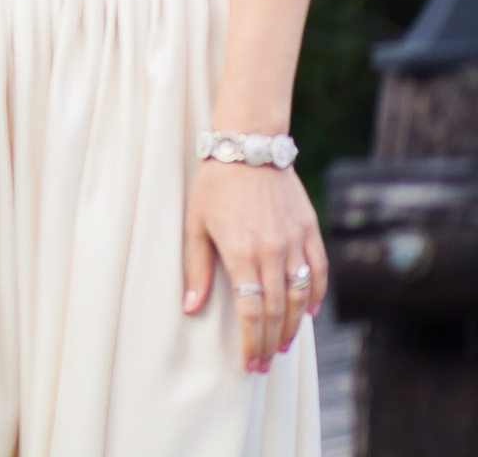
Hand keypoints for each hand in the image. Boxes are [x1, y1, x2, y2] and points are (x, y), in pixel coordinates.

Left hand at [182, 160, 325, 369]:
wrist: (248, 146)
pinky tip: (308, 313)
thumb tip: (191, 308)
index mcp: (241, 251)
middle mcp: (272, 251)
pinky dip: (317, 296)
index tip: (248, 363)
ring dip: (292, 326)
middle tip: (263, 364)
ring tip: (281, 345)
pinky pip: (319, 271)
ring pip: (301, 296)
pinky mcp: (311, 230)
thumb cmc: (214, 185)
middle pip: (276, 310)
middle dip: (269, 342)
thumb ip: (196, 268)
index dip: (251, 340)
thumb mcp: (195, 223)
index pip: (251, 310)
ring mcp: (295, 241)